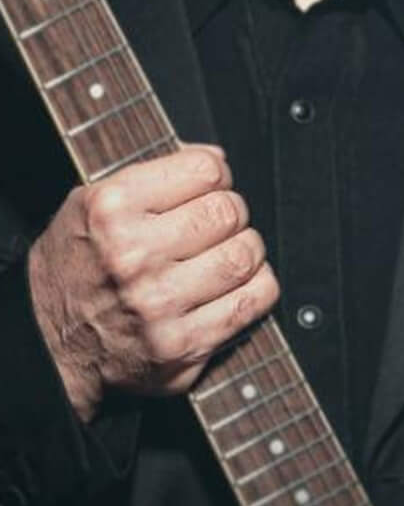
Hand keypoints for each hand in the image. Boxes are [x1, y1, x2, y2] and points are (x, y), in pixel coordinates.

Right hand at [24, 144, 278, 421]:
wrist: (45, 345)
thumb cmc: (75, 269)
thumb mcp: (91, 206)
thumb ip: (154, 176)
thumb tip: (218, 160)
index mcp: (110, 211)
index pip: (206, 170)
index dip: (216, 176)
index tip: (209, 188)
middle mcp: (133, 256)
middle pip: (229, 212)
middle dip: (231, 214)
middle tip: (216, 226)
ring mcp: (159, 303)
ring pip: (246, 255)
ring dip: (245, 251)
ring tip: (223, 255)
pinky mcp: (182, 345)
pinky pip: (254, 300)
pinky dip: (256, 287)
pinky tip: (233, 286)